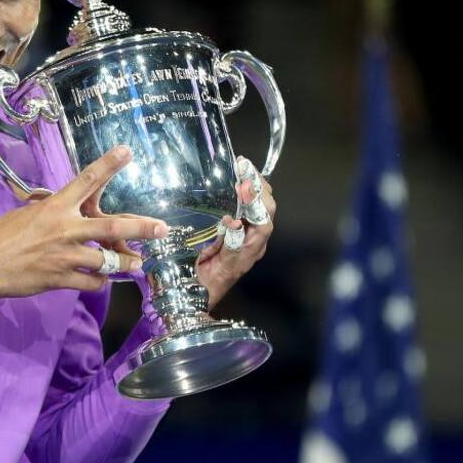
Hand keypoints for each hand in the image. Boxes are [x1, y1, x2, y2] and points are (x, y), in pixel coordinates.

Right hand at [0, 145, 166, 297]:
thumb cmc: (1, 236)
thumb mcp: (27, 213)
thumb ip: (53, 213)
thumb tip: (69, 214)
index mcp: (55, 207)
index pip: (86, 180)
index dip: (108, 164)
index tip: (127, 151)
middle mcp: (65, 229)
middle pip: (111, 227)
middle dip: (141, 227)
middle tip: (162, 228)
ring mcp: (65, 256)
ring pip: (108, 261)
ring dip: (126, 263)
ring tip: (136, 264)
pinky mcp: (61, 279)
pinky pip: (92, 281)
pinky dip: (99, 280)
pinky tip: (99, 278)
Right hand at [194, 156, 276, 307]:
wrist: (196, 295)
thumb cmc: (202, 283)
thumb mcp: (212, 264)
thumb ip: (227, 244)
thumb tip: (233, 221)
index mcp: (249, 249)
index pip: (263, 222)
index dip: (257, 201)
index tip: (245, 183)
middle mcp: (253, 241)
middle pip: (266, 210)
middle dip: (259, 186)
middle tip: (244, 166)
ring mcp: (246, 236)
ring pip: (260, 208)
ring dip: (254, 187)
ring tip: (242, 168)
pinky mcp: (238, 232)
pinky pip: (248, 210)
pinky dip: (245, 194)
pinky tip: (235, 182)